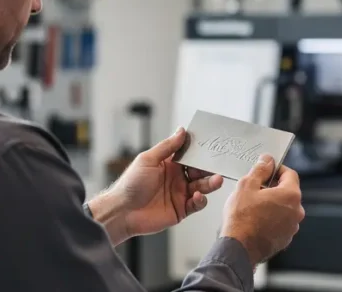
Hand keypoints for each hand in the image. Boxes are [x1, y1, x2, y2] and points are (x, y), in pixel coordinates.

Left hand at [89, 127, 223, 244]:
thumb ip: (167, 146)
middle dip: (210, 168)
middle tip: (218, 165)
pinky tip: (198, 196)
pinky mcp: (181, 210)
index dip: (201, 152)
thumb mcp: (148, 160)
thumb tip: (181, 130)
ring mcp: (180, 194)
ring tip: (217, 180)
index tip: (212, 146)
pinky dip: (201, 200)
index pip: (190, 156)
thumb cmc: (131, 184)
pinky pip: (197, 204)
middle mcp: (176, 178)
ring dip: (210, 183)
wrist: (123, 211)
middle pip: (199, 171)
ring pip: (202, 187)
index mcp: (169, 165)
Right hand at [222, 154, 304, 267]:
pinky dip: (271, 219)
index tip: (266, 169)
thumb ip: (260, 170)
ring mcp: (292, 227)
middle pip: (287, 191)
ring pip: (284, 208)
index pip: (290, 174)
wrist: (239, 248)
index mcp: (290, 195)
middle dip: (272, 188)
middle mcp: (297, 211)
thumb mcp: (246, 186)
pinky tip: (255, 220)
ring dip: (272, 204)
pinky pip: (280, 222)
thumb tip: (267, 160)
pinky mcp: (285, 238)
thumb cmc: (242, 218)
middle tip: (254, 189)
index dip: (277, 169)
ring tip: (252, 207)